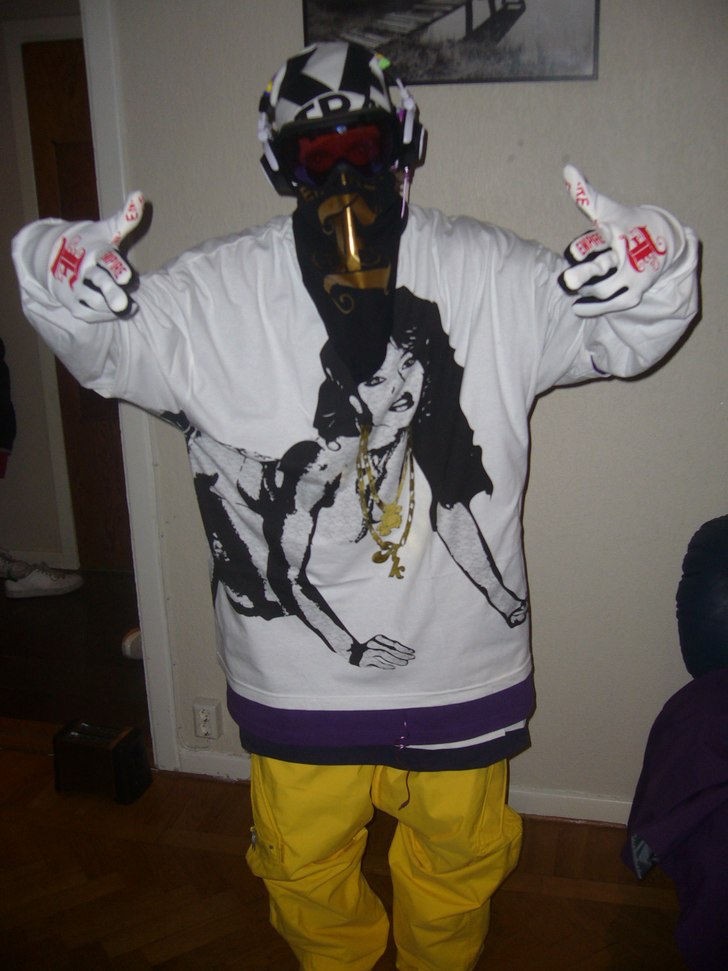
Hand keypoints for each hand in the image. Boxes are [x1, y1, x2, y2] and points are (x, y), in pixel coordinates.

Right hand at [46, 191, 144, 320]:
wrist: (52, 256)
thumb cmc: (90, 243)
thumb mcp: (108, 230)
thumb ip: (126, 218)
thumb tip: (141, 194)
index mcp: (95, 252)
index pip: (107, 259)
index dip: (116, 267)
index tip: (126, 276)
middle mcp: (84, 270)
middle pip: (98, 283)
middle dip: (110, 293)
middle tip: (122, 305)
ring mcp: (77, 288)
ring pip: (94, 302)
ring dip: (110, 307)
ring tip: (125, 307)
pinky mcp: (73, 304)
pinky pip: (89, 314)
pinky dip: (103, 315)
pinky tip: (116, 312)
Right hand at [351, 635, 415, 668]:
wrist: (353, 652)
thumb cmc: (371, 648)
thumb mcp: (379, 643)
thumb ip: (389, 646)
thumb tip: (405, 652)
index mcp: (379, 638)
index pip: (394, 644)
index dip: (404, 648)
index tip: (412, 652)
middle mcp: (375, 644)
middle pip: (391, 650)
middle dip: (403, 655)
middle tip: (412, 658)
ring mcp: (370, 652)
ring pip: (386, 656)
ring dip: (396, 660)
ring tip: (405, 663)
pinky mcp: (366, 659)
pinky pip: (378, 663)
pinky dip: (386, 665)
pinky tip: (393, 667)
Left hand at [559, 165, 685, 316]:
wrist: (662, 240)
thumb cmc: (625, 223)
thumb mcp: (606, 208)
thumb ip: (583, 194)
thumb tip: (566, 168)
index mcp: (617, 231)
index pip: (599, 239)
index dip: (584, 247)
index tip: (572, 253)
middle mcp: (626, 253)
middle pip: (604, 265)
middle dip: (586, 273)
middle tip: (567, 280)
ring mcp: (633, 274)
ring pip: (606, 289)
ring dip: (586, 291)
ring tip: (570, 290)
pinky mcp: (635, 291)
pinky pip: (614, 304)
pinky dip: (594, 308)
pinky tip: (577, 307)